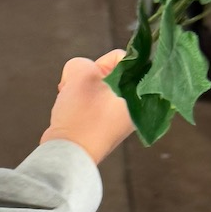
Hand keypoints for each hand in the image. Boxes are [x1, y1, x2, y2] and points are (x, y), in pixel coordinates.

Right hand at [40, 49, 134, 164]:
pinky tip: (72, 113)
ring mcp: (122, 118)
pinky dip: (82, 105)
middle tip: (77, 88)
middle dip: (87, 78)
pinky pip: (95, 105)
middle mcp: (135, 104)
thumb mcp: (81, 74)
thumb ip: (83, 62)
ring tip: (73, 103)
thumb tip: (81, 74)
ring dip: (82, 91)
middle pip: (109, 74)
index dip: (100, 62)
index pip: (122, 59)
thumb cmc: (81, 115)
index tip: (89, 76)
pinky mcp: (108, 128)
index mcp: (139, 91)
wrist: (71, 153)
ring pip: (99, 89)